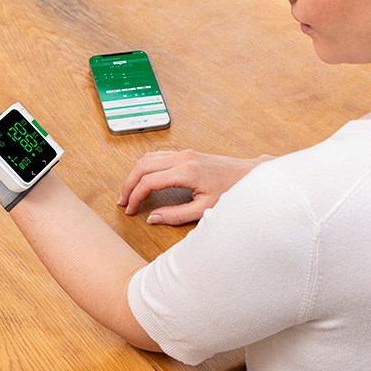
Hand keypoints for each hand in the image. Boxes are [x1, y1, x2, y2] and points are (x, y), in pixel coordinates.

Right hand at [118, 150, 272, 225]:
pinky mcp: (185, 153)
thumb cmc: (230, 192)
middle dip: (128, 184)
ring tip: (129, 193)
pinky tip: (143, 180)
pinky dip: (145, 167)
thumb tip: (152, 218)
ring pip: (147, 158)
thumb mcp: (204, 209)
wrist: (247, 175)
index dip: (135, 197)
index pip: (149, 181)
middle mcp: (182, 158)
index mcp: (186, 171)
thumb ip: (176, 215)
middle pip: (142, 166)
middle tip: (123, 202)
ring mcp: (183, 153)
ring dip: (134, 174)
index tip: (130, 210)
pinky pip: (156, 156)